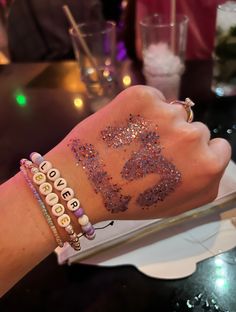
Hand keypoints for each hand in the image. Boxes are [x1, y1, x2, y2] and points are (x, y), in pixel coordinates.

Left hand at [51, 85, 230, 221]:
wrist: (81, 185)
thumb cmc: (128, 201)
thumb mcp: (177, 206)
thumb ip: (204, 183)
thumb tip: (211, 159)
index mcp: (206, 166)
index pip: (219, 147)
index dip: (198, 154)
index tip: (179, 159)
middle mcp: (192, 137)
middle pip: (196, 128)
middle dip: (178, 139)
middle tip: (150, 154)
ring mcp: (167, 113)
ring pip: (173, 111)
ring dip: (159, 122)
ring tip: (133, 141)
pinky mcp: (142, 96)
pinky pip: (153, 97)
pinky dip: (141, 109)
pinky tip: (124, 127)